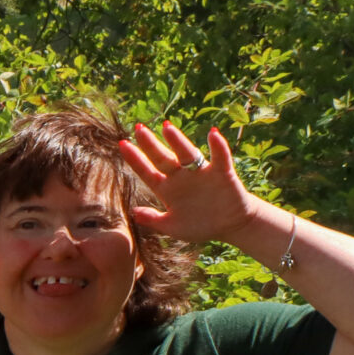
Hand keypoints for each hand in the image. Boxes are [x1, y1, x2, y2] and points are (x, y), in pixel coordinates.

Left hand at [118, 122, 259, 242]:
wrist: (231, 226)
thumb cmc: (201, 226)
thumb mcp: (173, 227)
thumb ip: (153, 220)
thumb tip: (133, 212)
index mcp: (167, 189)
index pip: (147, 172)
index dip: (135, 159)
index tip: (122, 144)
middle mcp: (181, 177)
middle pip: (163, 158)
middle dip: (151, 144)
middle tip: (138, 128)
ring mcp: (201, 173)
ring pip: (187, 154)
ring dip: (178, 141)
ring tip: (167, 128)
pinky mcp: (222, 173)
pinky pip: (220, 157)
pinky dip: (218, 146)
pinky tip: (212, 134)